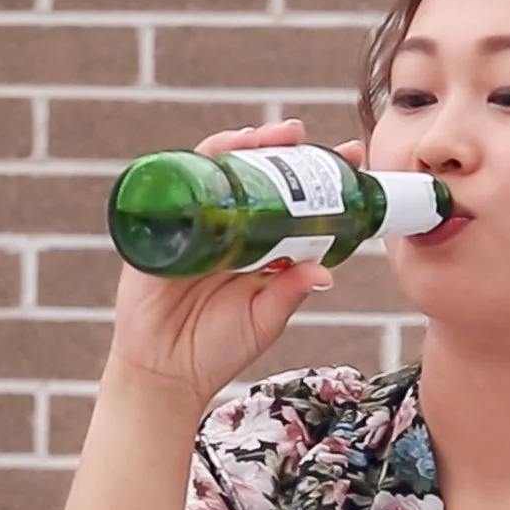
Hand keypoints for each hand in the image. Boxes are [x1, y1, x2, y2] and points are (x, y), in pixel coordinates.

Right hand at [104, 119, 366, 408]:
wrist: (166, 374)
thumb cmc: (216, 349)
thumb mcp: (264, 319)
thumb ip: (290, 294)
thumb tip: (324, 272)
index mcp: (255, 245)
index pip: (287, 198)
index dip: (316, 175)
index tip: (350, 158)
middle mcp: (224, 228)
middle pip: (250, 172)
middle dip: (276, 146)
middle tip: (301, 134)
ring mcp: (191, 226)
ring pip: (215, 171)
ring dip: (238, 145)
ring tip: (264, 136)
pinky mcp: (158, 232)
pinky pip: (174, 187)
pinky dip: (196, 164)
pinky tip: (218, 152)